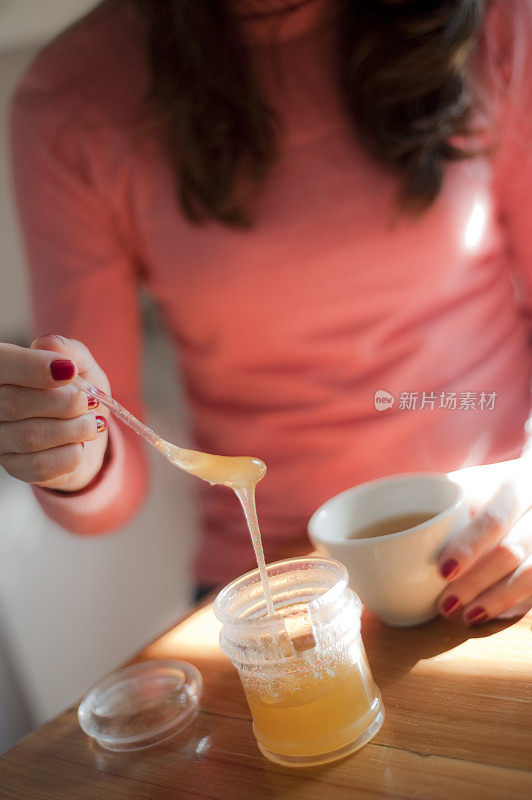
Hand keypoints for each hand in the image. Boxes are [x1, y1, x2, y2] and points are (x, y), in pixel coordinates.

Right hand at [0, 334, 109, 491]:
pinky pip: (41, 465)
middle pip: (15, 403)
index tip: (69, 372)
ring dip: (73, 430)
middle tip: (88, 402)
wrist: (87, 431)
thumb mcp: (81, 365)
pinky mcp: (16, 467)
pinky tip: (80, 445)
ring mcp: (1, 439)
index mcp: (4, 370)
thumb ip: (68, 350)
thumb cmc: (77, 392)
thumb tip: (50, 345)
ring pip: (30, 437)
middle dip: (64, 403)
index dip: (33, 367)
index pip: (2, 364)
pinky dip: (71, 455)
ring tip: (91, 423)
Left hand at [438, 461, 531, 624]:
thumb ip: (440, 499)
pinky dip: (511, 607)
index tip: (443, 570)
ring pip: (530, 576)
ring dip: (495, 600)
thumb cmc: (490, 489)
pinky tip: (487, 615)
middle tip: (445, 603)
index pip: (493, 519)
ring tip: (466, 615)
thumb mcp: (469, 482)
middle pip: (511, 552)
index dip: (469, 547)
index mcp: (513, 487)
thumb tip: (390, 527)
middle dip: (476, 582)